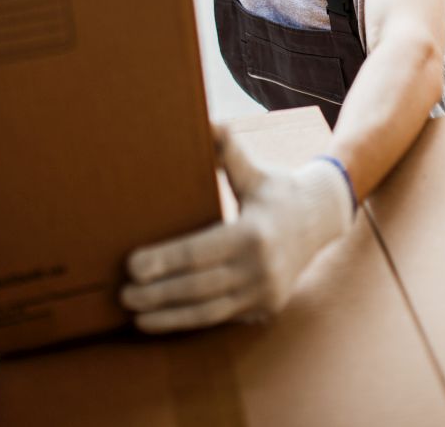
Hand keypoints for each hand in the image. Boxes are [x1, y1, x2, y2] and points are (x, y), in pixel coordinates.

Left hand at [120, 130, 353, 332]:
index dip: (164, 260)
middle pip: (199, 287)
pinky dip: (191, 321)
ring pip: (209, 311)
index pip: (199, 251)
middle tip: (123, 294)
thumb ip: (227, 149)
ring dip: (169, 316)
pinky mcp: (266, 307)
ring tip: (136, 315)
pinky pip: (223, 318)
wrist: (321, 219)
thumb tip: (206, 122)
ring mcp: (265, 292)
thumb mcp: (254, 169)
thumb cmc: (276, 190)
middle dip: (158, 293)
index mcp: (253, 232)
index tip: (131, 265)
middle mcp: (261, 268)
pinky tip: (164, 320)